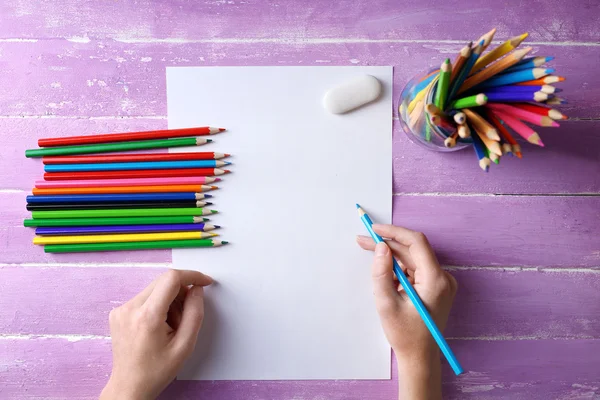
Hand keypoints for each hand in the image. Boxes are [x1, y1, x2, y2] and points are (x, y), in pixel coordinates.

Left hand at [100, 269, 212, 399]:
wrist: (129, 386)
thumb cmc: (155, 371)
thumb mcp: (185, 345)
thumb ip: (195, 313)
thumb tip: (197, 290)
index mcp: (147, 317)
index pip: (171, 279)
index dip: (192, 276)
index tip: (204, 282)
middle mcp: (130, 308)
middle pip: (163, 281)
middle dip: (181, 292)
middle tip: (186, 315)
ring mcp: (121, 309)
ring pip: (155, 288)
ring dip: (170, 299)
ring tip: (171, 325)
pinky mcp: (119, 311)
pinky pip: (145, 297)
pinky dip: (158, 304)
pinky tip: (159, 325)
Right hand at [357, 224, 456, 399]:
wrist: (420, 358)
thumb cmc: (405, 335)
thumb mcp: (387, 303)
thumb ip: (382, 273)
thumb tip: (381, 247)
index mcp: (435, 280)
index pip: (416, 243)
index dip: (394, 232)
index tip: (375, 229)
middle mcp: (442, 278)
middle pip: (412, 250)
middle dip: (388, 244)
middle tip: (363, 240)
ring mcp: (440, 283)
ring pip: (412, 259)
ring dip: (391, 257)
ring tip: (368, 254)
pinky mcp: (435, 287)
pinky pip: (415, 270)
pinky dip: (398, 269)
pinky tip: (385, 277)